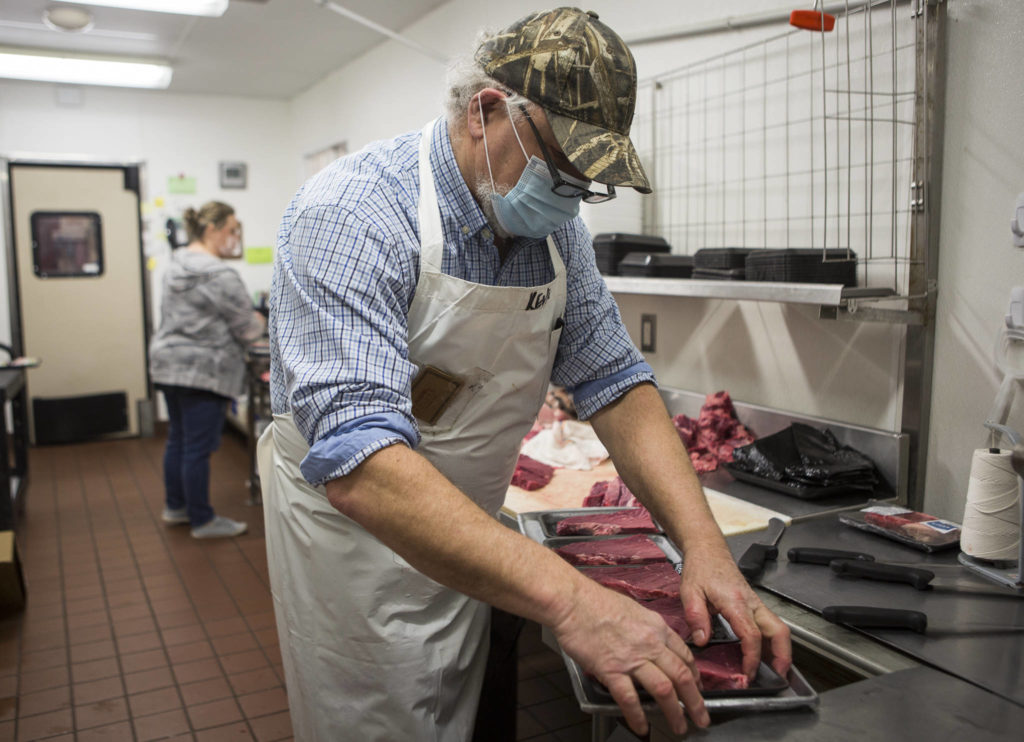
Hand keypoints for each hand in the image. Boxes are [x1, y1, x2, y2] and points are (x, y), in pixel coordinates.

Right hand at [550, 580, 710, 736]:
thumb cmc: (595, 602)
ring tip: (680, 727)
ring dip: (675, 713)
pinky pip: (630, 698)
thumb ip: (646, 628)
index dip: (695, 676)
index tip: (697, 687)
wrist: (572, 601)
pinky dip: (638, 716)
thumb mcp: (633, 609)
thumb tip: (650, 641)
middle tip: (701, 717)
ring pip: (664, 690)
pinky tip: (642, 727)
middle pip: (682, 676)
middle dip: (695, 701)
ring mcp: (632, 658)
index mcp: (656, 627)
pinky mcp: (611, 669)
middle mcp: (650, 643)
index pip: (685, 655)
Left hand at [679, 543, 791, 678]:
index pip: (751, 634)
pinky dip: (773, 642)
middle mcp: (751, 602)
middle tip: (777, 677)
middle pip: (779, 631)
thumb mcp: (690, 591)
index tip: (748, 673)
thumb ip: (695, 616)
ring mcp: (756, 603)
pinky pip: (770, 625)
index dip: (753, 657)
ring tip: (774, 671)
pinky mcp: (755, 605)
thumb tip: (702, 640)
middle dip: (783, 656)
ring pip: (779, 628)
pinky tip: (766, 655)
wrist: (708, 551)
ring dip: (782, 650)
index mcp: (735, 601)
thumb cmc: (701, 568)